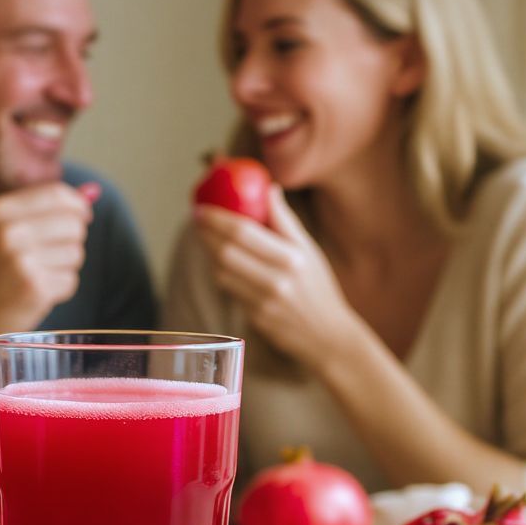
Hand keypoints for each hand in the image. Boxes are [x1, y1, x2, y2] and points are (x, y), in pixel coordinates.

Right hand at [0, 181, 96, 345]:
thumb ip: (41, 211)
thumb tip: (91, 194)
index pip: (58, 195)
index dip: (77, 206)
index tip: (82, 217)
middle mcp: (10, 231)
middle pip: (74, 225)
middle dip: (70, 241)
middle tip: (48, 257)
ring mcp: (23, 260)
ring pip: (76, 254)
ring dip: (63, 268)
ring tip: (35, 276)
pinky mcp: (35, 287)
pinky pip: (70, 281)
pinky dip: (59, 290)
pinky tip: (35, 294)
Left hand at [194, 186, 358, 369]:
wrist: (327, 336)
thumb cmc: (318, 288)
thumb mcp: (310, 251)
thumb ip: (286, 221)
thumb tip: (268, 188)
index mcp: (292, 257)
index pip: (243, 232)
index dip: (217, 218)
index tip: (201, 207)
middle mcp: (277, 280)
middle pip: (226, 251)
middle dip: (206, 234)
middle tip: (198, 220)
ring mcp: (264, 302)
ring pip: (222, 272)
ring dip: (210, 254)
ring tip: (208, 240)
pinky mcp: (255, 318)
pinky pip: (229, 290)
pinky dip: (222, 274)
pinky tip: (223, 264)